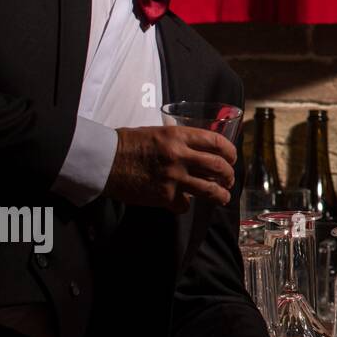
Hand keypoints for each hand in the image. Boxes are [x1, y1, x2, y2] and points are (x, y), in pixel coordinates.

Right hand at [105, 126, 235, 212]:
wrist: (104, 160)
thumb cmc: (127, 143)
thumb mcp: (158, 132)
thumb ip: (179, 140)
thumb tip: (198, 149)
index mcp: (179, 136)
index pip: (216, 142)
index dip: (230, 151)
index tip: (232, 158)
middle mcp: (180, 155)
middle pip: (218, 167)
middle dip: (229, 175)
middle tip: (229, 179)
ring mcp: (173, 177)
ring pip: (209, 189)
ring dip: (220, 195)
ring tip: (223, 197)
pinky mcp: (164, 196)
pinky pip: (184, 204)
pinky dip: (186, 205)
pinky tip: (183, 203)